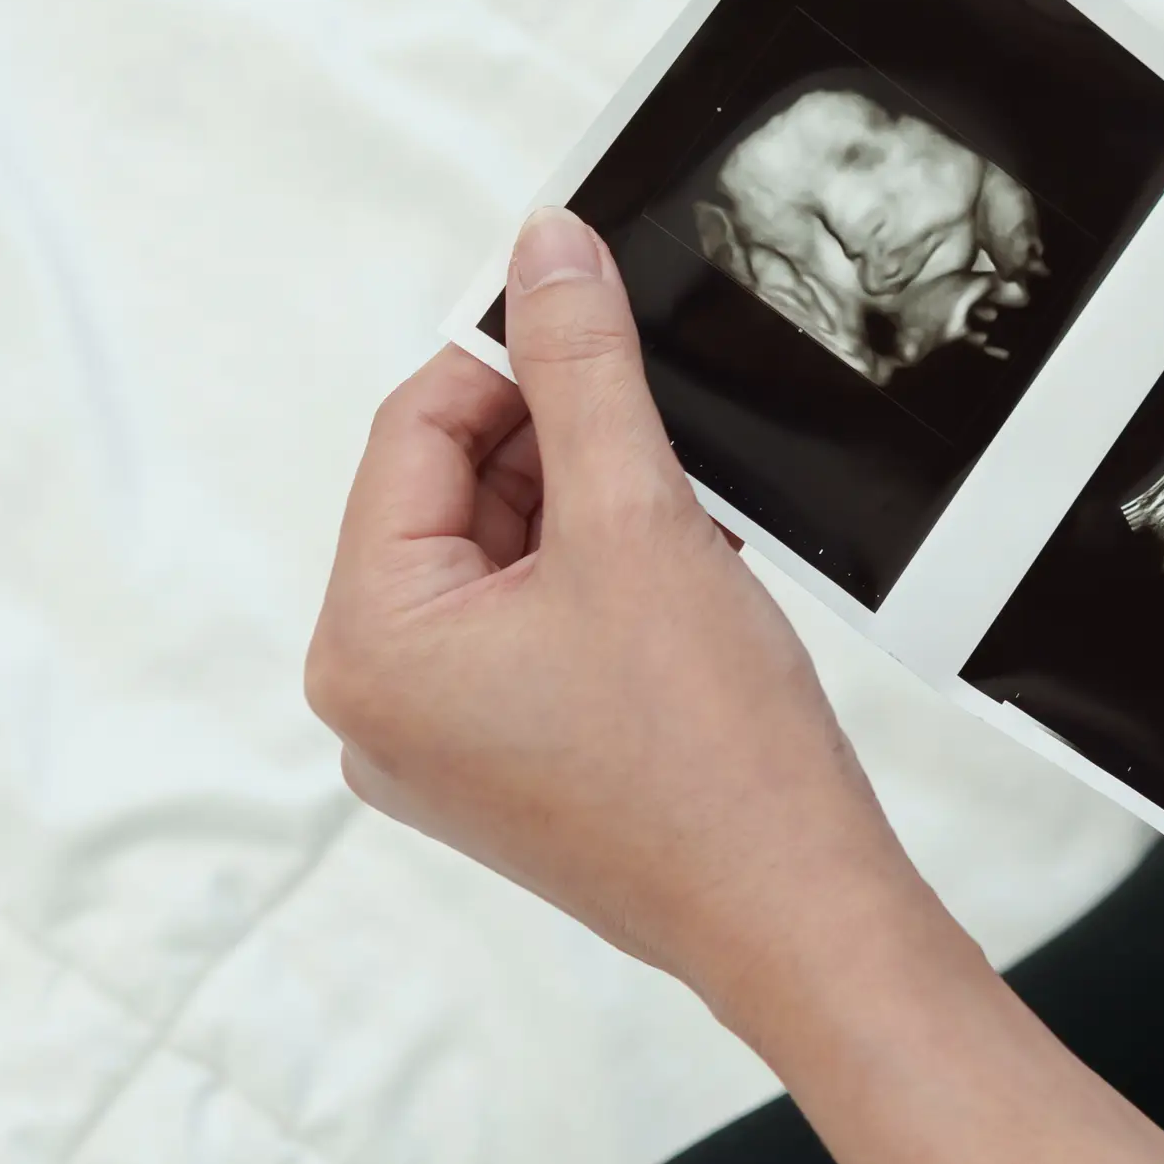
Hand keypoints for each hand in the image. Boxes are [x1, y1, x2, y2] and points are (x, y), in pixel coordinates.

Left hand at [306, 208, 946, 1018]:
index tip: (591, 313)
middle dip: (563, 452)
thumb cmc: (715, 761)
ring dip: (593, 520)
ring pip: (502, 566)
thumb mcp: (640, 521)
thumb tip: (546, 253)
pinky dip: (604, 590)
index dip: (509, 360)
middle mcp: (376, 709)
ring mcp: (439, 752)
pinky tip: (687, 592)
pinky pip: (532, 636)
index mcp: (366, 646)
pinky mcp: (508, 775)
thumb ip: (582, 370)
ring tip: (689, 539)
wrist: (798, 910)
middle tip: (667, 442)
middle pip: (452, 500)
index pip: (411, 434)